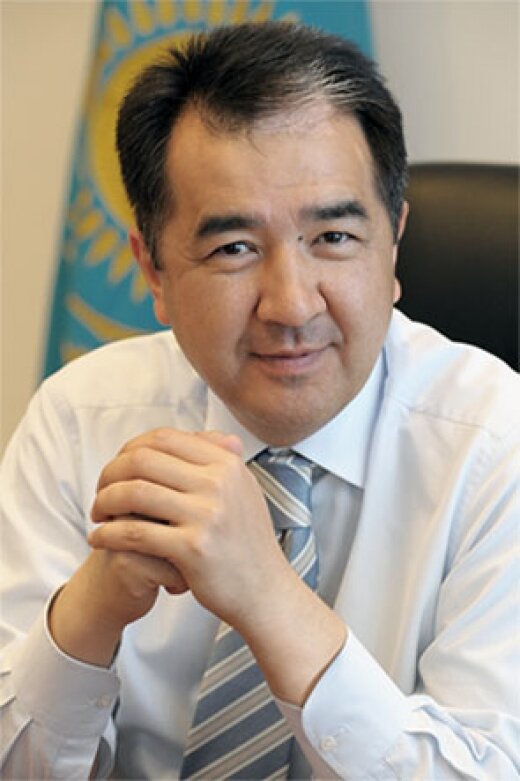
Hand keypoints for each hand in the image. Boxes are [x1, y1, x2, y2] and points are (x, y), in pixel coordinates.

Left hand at [88, 428, 289, 630]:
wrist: (265, 591)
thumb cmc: (249, 543)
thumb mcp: (244, 491)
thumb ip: (221, 461)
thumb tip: (202, 434)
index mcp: (227, 464)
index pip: (164, 438)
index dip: (131, 448)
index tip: (118, 467)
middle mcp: (218, 483)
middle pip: (143, 460)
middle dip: (110, 473)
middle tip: (100, 492)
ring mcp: (206, 515)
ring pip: (134, 493)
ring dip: (104, 502)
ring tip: (97, 515)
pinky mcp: (192, 549)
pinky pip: (135, 533)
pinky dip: (108, 534)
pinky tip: (98, 539)